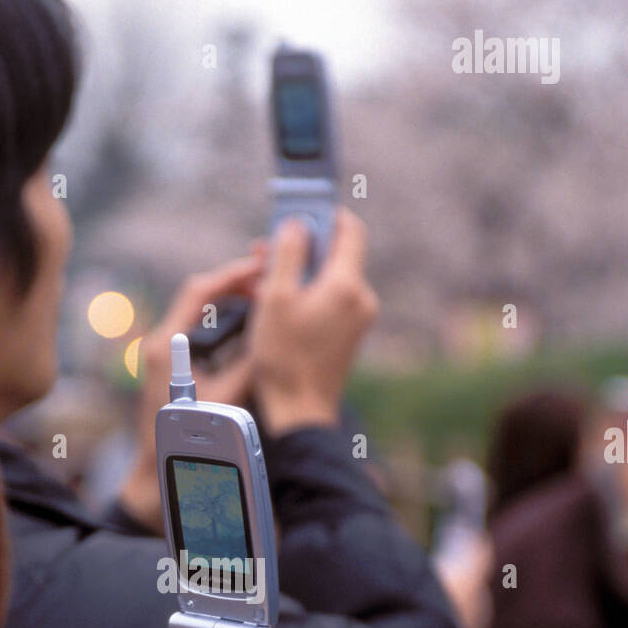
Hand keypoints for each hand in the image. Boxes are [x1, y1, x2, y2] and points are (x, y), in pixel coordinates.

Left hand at [117, 251, 264, 530]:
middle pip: (200, 296)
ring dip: (231, 301)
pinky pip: (201, 332)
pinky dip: (225, 323)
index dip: (231, 275)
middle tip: (268, 277)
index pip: (198, 292)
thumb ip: (248, 367)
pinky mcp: (173, 364)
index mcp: (166, 345)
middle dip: (235, 283)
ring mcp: (166, 353)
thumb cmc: (187, 441)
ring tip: (264, 295)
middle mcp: (161, 343)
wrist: (156, 469)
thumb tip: (273, 336)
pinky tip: (250, 324)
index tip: (260, 267)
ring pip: (201, 312)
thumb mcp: (226, 400)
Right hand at [248, 207, 378, 436]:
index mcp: (346, 284)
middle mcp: (361, 298)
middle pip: (337, 256)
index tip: (300, 214)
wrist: (301, 413)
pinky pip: (332, 303)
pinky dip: (311, 297)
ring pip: (332, 280)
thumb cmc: (284, 358)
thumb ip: (286, 255)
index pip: (349, 229)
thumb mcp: (274, 299)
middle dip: (303, 249)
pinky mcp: (350, 337)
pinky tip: (282, 309)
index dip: (325, 215)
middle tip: (268, 251)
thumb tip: (295, 225)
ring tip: (267, 284)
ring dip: (303, 275)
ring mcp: (359, 319)